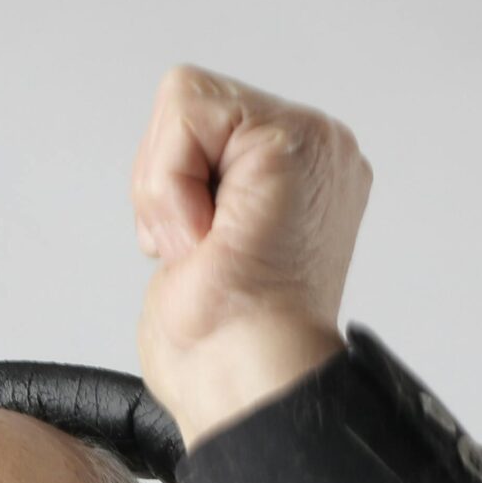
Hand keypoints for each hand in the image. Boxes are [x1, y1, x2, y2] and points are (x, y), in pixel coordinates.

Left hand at [130, 63, 372, 447]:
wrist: (247, 382)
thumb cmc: (222, 348)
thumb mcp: (195, 246)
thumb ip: (198, 188)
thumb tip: (179, 180)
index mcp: (300, 177)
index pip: (201, 124)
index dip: (171, 188)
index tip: (199, 252)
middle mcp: (317, 152)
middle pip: (190, 102)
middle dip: (164, 181)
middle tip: (200, 251)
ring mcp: (313, 143)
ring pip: (185, 100)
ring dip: (166, 187)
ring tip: (207, 246)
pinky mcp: (292, 141)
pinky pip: (186, 110)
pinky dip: (170, 181)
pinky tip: (207, 234)